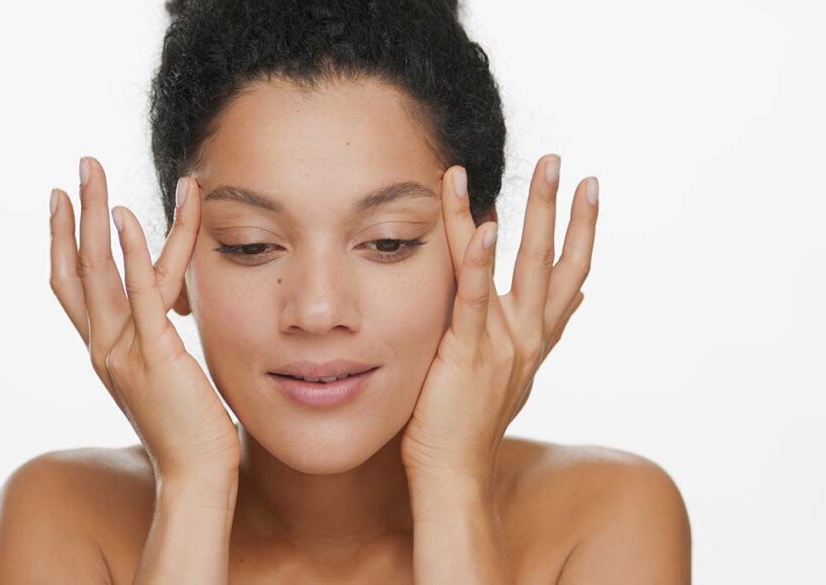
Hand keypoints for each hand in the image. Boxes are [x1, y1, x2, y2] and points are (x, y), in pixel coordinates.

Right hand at [49, 157, 239, 481]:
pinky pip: (140, 293)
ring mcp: (124, 350)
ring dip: (95, 215)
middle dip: (76, 213)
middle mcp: (104, 346)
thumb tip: (167, 313)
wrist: (196, 474)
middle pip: (78, 267)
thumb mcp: (163, 375)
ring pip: (100, 270)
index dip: (66, 240)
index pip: (76, 286)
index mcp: (105, 351)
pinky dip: (131, 252)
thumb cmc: (189, 428)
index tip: (66, 201)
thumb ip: (157, 339)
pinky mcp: (155, 353)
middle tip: (80, 166)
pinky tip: (126, 217)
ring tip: (93, 171)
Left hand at [400, 154, 597, 480]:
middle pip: (554, 261)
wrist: (454, 472)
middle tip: (562, 162)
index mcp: (536, 338)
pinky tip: (482, 224)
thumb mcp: (513, 371)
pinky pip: (475, 297)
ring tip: (539, 169)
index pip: (569, 275)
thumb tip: (577, 302)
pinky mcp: (469, 350)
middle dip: (559, 208)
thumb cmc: (468, 422)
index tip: (590, 189)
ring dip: (531, 213)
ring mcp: (503, 341)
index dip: (582, 231)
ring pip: (523, 266)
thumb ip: (540, 333)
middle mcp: (529, 336)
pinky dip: (479, 260)